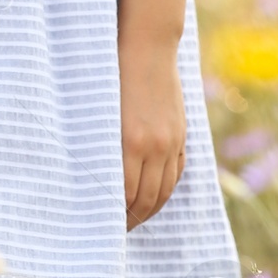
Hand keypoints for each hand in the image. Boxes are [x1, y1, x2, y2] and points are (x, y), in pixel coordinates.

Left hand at [119, 35, 186, 230]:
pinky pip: (176, 173)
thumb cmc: (113, 75)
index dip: (115, 215)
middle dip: (130, 219)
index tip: (103, 225)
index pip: (124, 195)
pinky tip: (153, 197)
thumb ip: (104, 146)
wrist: (147, 47)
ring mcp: (171, 140)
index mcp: (130, 141)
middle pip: (146, 199)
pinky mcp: (180, 134)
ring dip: (149, 210)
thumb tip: (96, 181)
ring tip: (133, 219)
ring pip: (163, 190)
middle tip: (115, 230)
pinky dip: (165, 190)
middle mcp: (154, 145)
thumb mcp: (102, 112)